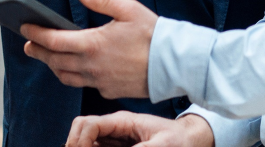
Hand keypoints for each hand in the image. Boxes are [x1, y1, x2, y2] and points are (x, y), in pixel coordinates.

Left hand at [22, 0, 156, 98]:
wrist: (174, 64)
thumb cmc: (153, 34)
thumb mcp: (128, 9)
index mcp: (92, 44)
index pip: (54, 40)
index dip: (36, 34)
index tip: (24, 28)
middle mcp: (92, 66)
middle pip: (54, 61)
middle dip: (38, 52)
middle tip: (28, 45)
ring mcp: (99, 81)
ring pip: (66, 77)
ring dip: (53, 66)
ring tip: (47, 57)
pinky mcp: (109, 91)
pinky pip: (84, 85)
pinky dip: (74, 76)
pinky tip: (75, 68)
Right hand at [66, 112, 214, 146]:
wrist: (189, 139)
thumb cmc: (179, 139)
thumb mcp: (164, 145)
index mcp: (123, 120)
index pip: (88, 123)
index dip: (79, 140)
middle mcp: (115, 127)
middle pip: (81, 130)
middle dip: (75, 144)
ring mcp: (115, 137)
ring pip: (86, 141)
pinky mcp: (117, 146)